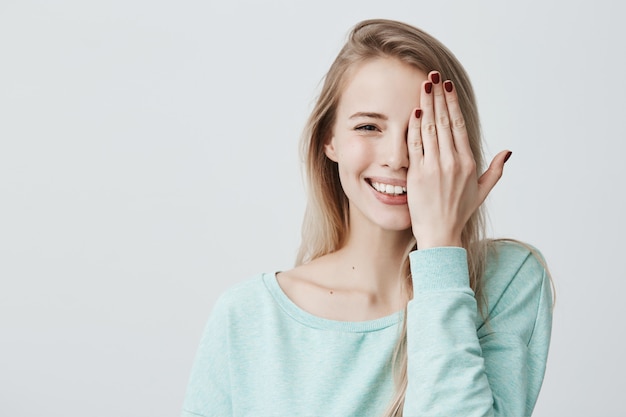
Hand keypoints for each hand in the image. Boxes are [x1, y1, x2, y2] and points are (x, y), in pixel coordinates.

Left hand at [407, 71, 510, 248]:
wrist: (440, 233)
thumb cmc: (459, 213)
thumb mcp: (482, 191)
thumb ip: (495, 170)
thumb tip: (508, 151)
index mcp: (468, 162)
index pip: (459, 125)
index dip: (452, 103)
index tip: (447, 87)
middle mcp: (452, 161)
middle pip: (443, 121)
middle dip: (438, 96)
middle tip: (432, 76)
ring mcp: (434, 167)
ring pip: (430, 129)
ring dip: (426, 105)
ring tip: (423, 86)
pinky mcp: (418, 174)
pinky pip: (415, 145)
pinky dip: (414, 128)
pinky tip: (415, 112)